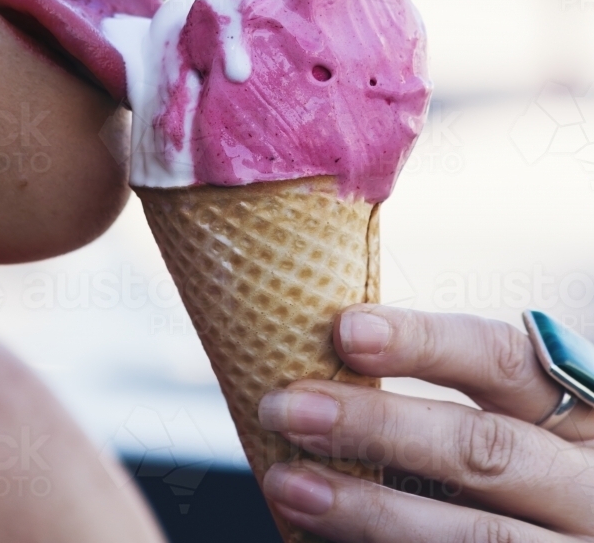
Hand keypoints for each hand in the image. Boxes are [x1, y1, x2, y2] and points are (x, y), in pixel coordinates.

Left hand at [258, 306, 593, 541]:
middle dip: (377, 425)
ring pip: (473, 535)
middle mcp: (586, 485)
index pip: (502, 359)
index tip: (344, 329)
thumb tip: (328, 367)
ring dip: (369, 509)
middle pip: (482, 447)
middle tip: (288, 407)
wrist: (562, 539)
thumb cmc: (524, 482)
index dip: (424, 341)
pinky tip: (326, 542)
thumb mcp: (518, 431)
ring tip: (290, 485)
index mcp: (578, 415)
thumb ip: (448, 407)